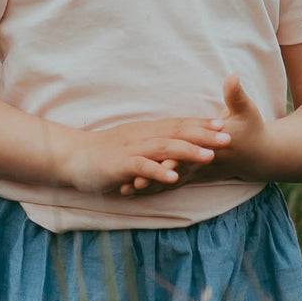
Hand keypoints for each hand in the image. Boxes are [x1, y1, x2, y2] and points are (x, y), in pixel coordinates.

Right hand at [62, 117, 230, 194]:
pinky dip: (159, 171)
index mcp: (148, 131)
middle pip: (178, 132)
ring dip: (188, 151)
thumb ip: (154, 144)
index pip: (179, 124)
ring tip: (209, 156)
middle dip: (204, 135)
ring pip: (164, 147)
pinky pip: (142, 167)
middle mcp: (143, 136)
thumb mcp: (134, 143)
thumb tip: (176, 145)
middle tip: (228, 139)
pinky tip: (175, 176)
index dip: (202, 124)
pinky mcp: (120, 164)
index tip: (225, 124)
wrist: (72, 156)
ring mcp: (132, 149)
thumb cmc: (106, 152)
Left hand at [121, 75, 270, 195]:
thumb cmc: (252, 130)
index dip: (178, 155)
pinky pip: (171, 184)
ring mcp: (198, 171)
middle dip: (157, 175)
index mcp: (215, 145)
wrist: (259, 156)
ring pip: (172, 181)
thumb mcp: (247, 110)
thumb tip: (232, 76)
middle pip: (178, 170)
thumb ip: (236, 94)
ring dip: (151, 185)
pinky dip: (153, 188)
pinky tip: (132, 190)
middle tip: (135, 179)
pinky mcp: (194, 175)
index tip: (162, 160)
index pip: (194, 151)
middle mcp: (204, 161)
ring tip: (127, 189)